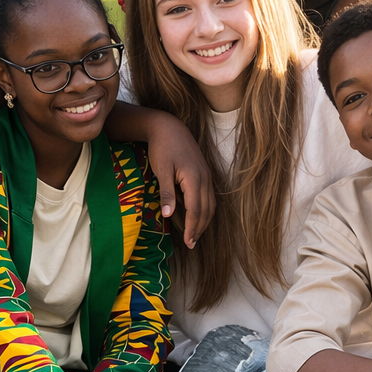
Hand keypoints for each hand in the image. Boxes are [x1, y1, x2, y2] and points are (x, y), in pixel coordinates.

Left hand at [138, 110, 214, 247]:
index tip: (188, 243)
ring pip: (210, 204)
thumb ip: (167, 193)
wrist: (169, 127)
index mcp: (194, 179)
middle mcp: (204, 179)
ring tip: (195, 234)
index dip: (192, 228)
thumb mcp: (161, 171)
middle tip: (192, 243)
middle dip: (200, 228)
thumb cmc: (162, 148)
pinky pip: (208, 196)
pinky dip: (204, 209)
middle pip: (206, 210)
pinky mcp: (204, 173)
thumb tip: (169, 215)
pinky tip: (196, 215)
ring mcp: (206, 176)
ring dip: (204, 221)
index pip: (196, 210)